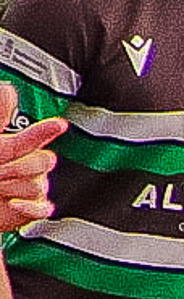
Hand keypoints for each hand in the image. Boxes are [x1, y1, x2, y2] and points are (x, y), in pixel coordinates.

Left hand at [0, 83, 67, 231]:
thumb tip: (8, 89)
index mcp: (19, 150)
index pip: (38, 137)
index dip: (48, 130)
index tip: (60, 124)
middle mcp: (31, 168)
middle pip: (44, 163)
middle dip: (18, 166)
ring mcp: (34, 189)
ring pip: (38, 186)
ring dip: (13, 187)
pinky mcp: (35, 210)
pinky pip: (43, 208)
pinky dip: (29, 207)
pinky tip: (13, 203)